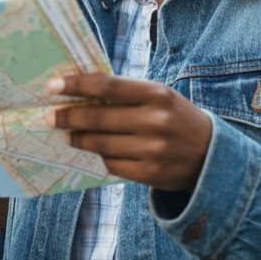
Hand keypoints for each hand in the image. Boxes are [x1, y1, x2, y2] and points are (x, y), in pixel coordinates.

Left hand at [47, 74, 211, 192]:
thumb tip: (79, 93)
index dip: (77, 85)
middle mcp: (155, 120)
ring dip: (78, 138)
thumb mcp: (159, 96)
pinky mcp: (150, 173)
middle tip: (50, 116)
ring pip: (101, 144)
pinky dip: (100, 156)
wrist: (211, 154)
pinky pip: (112, 164)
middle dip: (68, 116)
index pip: (107, 86)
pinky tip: (94, 150)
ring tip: (68, 133)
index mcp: (157, 94)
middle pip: (99, 118)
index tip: (52, 86)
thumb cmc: (175, 117)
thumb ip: (125, 94)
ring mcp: (153, 149)